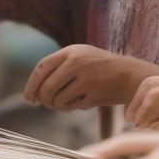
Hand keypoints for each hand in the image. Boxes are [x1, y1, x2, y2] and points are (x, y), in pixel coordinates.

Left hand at [23, 45, 158, 110]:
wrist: (130, 74)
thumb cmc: (100, 69)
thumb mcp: (80, 58)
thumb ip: (58, 69)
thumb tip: (33, 93)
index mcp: (71, 51)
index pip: (41, 68)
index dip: (31, 85)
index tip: (28, 98)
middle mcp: (76, 61)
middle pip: (46, 87)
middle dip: (43, 100)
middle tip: (48, 104)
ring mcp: (85, 77)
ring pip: (56, 99)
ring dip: (59, 106)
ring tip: (69, 102)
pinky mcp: (93, 92)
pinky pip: (72, 106)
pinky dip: (73, 108)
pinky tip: (84, 102)